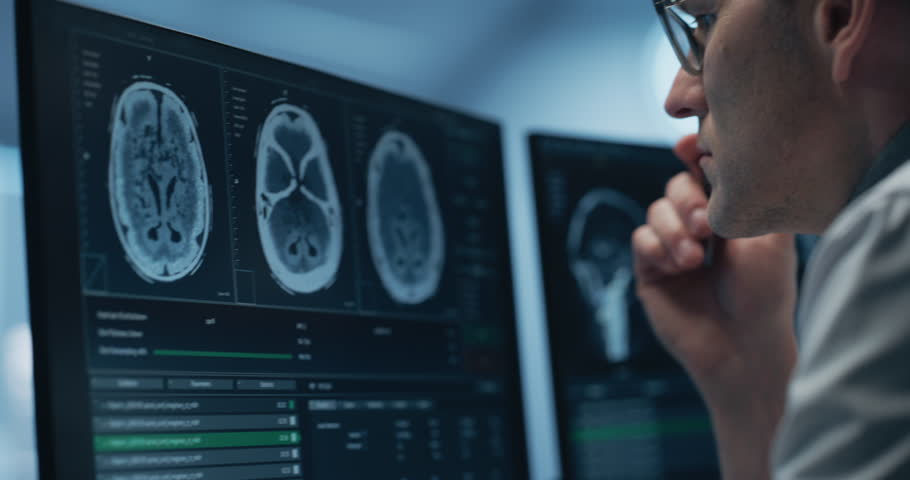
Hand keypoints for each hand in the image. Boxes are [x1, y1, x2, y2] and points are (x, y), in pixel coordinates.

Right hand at [631, 134, 797, 415]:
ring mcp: (673, 250)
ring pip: (656, 211)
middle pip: (676, 185)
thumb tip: (713, 157)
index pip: (705, 173)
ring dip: (674, 229)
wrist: (743, 347)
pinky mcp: (651, 272)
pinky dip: (658, 247)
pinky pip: (640, 240)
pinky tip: (680, 267)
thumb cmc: (766, 295)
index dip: (693, 154)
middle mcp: (700, 229)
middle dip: (687, 199)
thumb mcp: (768, 237)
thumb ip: (742, 196)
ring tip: (696, 258)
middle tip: (706, 227)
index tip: (689, 147)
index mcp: (731, 216)